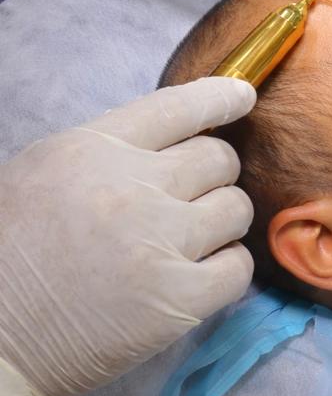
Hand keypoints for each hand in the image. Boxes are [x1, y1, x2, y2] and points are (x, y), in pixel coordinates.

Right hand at [0, 77, 256, 395]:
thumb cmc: (9, 252)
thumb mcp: (47, 172)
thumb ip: (113, 150)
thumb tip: (178, 141)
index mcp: (93, 150)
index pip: (178, 106)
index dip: (220, 97)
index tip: (243, 95)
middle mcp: (133, 189)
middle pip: (220, 158)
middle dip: (215, 172)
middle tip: (194, 193)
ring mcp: (159, 243)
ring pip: (237, 207)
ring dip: (222, 219)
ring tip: (193, 236)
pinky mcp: (178, 300)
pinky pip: (240, 266)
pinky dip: (229, 267)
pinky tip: (202, 272)